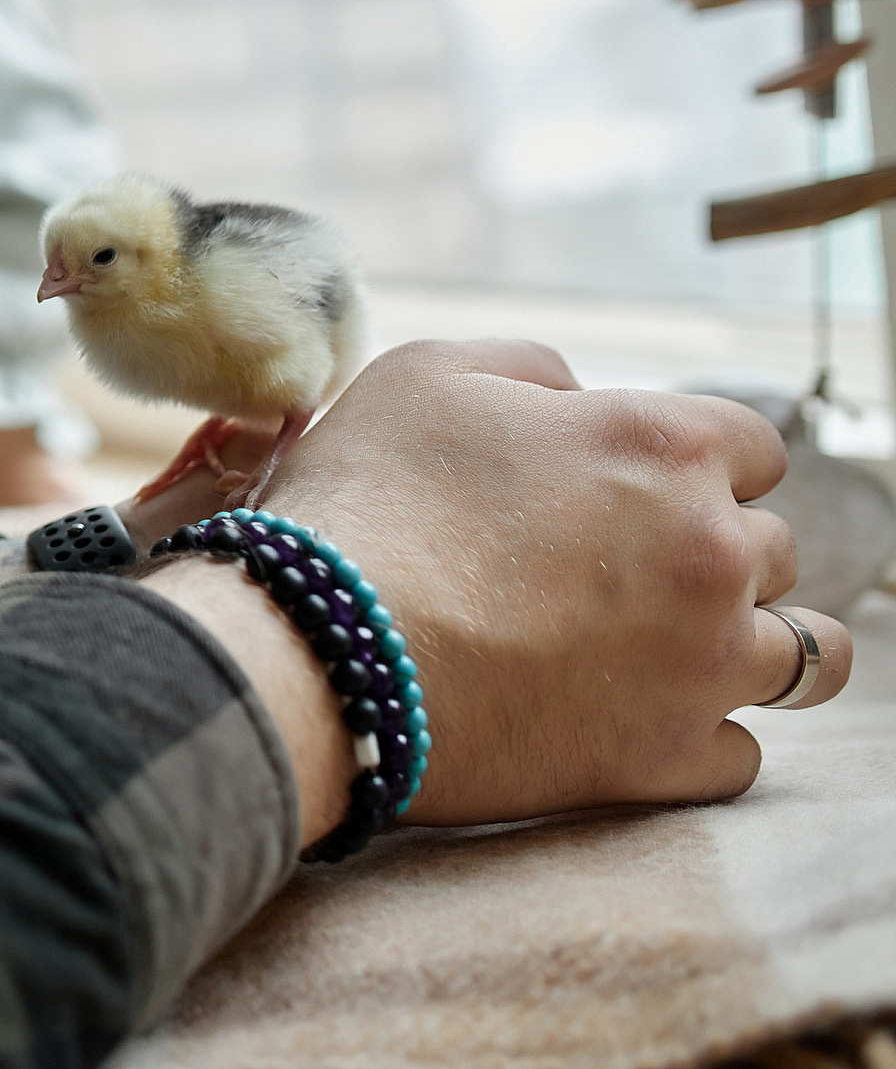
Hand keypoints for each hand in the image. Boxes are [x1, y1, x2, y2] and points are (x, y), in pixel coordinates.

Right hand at [141, 340, 852, 829]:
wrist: (320, 648)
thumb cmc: (368, 500)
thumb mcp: (428, 375)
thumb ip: (530, 369)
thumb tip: (575, 396)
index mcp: (667, 446)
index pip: (754, 446)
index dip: (692, 463)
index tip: (633, 489)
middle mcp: (713, 552)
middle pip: (775, 549)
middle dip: (711, 553)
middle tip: (622, 571)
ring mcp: (703, 664)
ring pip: (808, 658)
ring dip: (749, 645)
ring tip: (680, 651)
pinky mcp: (666, 760)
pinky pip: (739, 755)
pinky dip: (695, 738)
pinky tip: (630, 719)